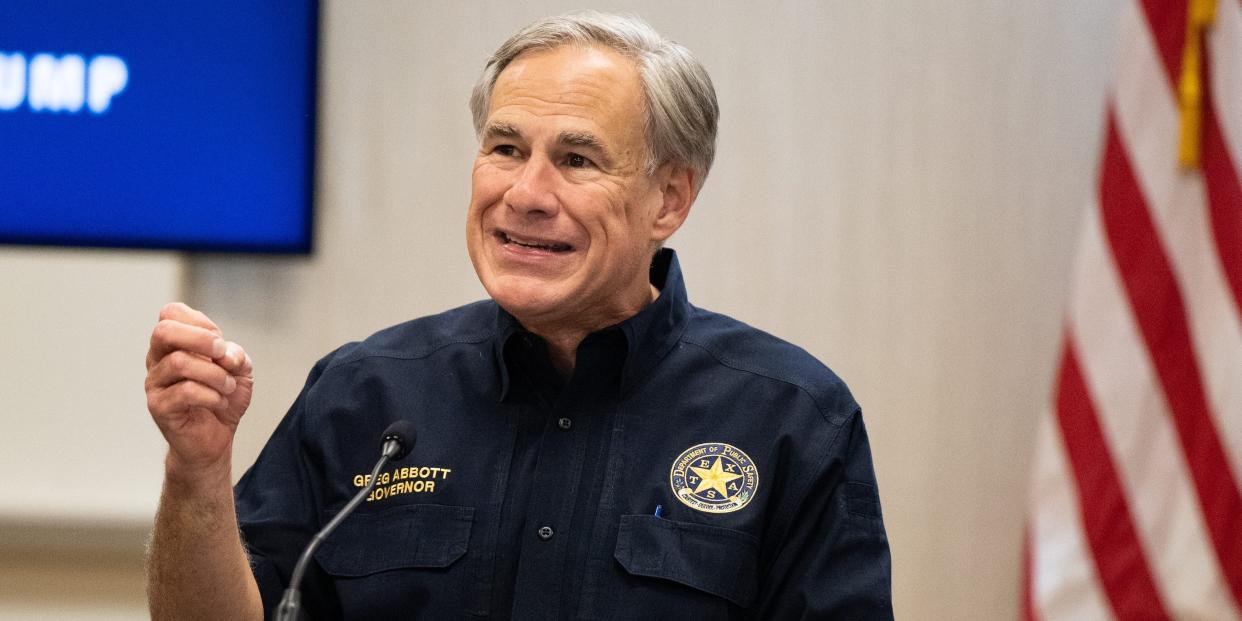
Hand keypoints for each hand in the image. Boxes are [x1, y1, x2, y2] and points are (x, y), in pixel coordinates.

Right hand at [145, 302, 253, 477]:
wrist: (215, 439)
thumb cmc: (222, 399)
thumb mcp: (239, 370)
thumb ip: (234, 354)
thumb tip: (224, 354)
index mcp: (173, 344)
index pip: (171, 313)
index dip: (202, 323)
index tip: (221, 344)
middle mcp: (158, 359)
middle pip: (164, 331)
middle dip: (201, 339)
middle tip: (223, 356)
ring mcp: (155, 383)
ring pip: (180, 363)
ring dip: (215, 374)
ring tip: (227, 386)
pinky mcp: (159, 407)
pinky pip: (185, 391)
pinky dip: (211, 395)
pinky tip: (219, 402)